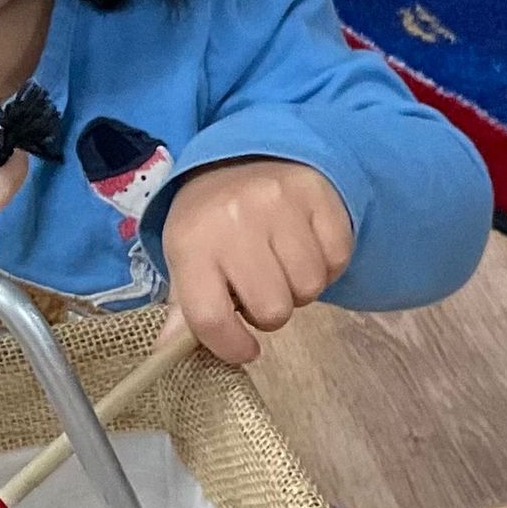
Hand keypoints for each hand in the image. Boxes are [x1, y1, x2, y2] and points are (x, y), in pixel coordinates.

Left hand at [157, 159, 352, 364]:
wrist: (244, 156)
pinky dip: (326, 266)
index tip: (243, 349)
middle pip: (272, 309)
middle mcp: (235, 221)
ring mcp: (280, 205)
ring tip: (281, 266)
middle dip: (269, 312)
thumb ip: (185, 306)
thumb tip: (169, 351)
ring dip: (298, 289)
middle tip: (260, 289)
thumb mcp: (186, 257)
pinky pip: (337, 259)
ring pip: (309, 288)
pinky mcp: (318, 196)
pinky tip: (305, 249)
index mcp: (192, 243)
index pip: (210, 316)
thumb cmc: (210, 220)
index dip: (230, 346)